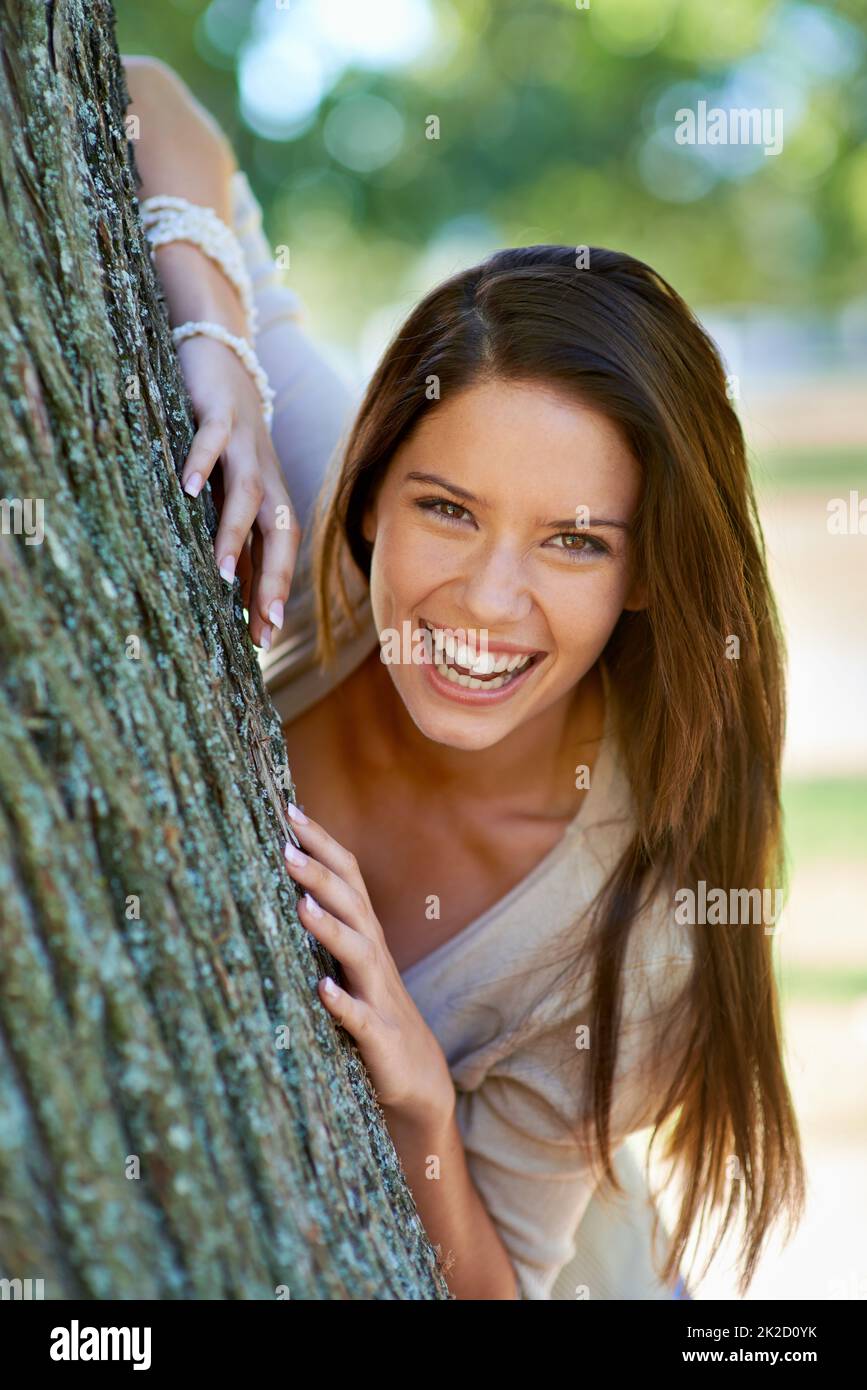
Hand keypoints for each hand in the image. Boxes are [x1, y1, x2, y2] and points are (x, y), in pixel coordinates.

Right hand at [177, 333, 300, 649]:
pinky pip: (212, 439)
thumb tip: (232, 593)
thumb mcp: (228, 486)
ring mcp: (245, 441)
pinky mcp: (219, 410)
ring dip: (235, 533)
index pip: (280, 551)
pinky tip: (185, 489)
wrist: (223, 354)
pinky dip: (201, 462)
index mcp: (270, 494)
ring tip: (221, 571)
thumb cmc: (225, 435)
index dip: (274, 593)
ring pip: (247, 492)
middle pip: (279, 529)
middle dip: (273, 578)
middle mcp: (264, 472)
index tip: (264, 640)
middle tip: (263, 623)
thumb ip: (234, 529)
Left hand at [281, 807, 455, 1126]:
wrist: (419, 1082)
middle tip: (286, 844)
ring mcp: (378, 997)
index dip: (323, 844)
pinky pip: (359, 1019)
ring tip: (301, 905)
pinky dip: (343, 1003)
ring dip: (330, 928)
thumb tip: (283, 884)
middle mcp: (373, 958)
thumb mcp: (351, 967)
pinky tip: (321, 991)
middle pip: (351, 905)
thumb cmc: (372, 1016)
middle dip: (320, 873)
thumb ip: (328, 928)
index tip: (289, 810)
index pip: (347, 878)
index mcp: (364, 937)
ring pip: (357, 953)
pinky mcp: (377, 1041)